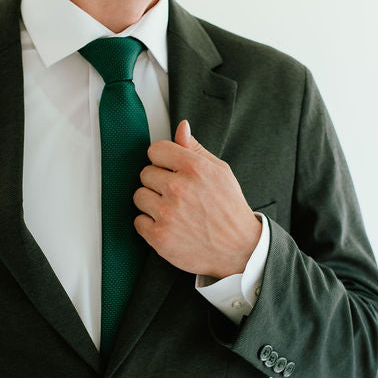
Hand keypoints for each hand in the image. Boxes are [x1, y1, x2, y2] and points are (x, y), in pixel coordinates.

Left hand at [134, 120, 260, 277]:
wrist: (238, 249)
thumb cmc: (229, 209)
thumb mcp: (220, 172)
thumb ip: (195, 149)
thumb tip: (181, 127)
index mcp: (195, 168)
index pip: (156, 150)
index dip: (163, 160)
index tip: (170, 170)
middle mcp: (179, 188)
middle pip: (145, 173)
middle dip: (158, 182)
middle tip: (177, 194)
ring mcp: (167, 213)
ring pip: (139, 196)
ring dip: (151, 203)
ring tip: (172, 210)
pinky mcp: (159, 236)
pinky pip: (138, 221)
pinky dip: (150, 225)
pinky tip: (168, 225)